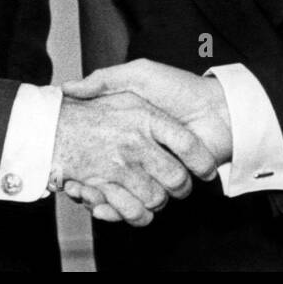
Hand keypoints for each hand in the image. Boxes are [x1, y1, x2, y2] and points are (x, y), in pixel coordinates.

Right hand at [60, 61, 233, 223]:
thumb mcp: (139, 74)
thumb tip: (70, 88)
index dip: (78, 152)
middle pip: (102, 172)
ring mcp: (149, 169)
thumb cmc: (181, 89)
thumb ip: (107, 78)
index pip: (96, 145)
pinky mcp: (161, 186)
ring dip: (98, 194)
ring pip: (115, 191)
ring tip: (81, 189)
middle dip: (87, 177)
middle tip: (69, 178)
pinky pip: (131, 205)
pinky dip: (115, 209)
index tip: (63, 154)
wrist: (219, 112)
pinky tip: (99, 201)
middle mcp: (138, 149)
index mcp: (131, 125)